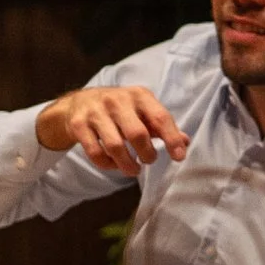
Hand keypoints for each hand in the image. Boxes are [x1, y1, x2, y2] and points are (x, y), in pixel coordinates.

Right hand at [35, 85, 187, 176]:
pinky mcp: (79, 125)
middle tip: (149, 160)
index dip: (172, 139)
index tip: (179, 157)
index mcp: (138, 95)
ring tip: (134, 169)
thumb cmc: (119, 110)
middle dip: (147, 154)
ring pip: (115, 146)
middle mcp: (117, 100)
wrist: (79, 103)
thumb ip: (162, 127)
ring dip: (127, 164)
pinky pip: (95, 152)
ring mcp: (96, 112)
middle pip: (137, 134)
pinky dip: (107, 164)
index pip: (160, 117)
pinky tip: (114, 164)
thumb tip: (185, 142)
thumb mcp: (142, 111)